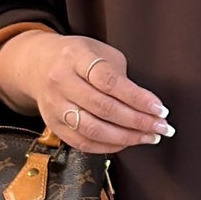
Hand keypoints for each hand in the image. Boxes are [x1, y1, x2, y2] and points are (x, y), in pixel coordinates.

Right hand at [0, 30, 172, 154]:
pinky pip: (83, 143)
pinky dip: (109, 146)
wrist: (39, 64)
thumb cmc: (78, 58)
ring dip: (127, 137)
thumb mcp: (101, 53)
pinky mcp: (54, 125)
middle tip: (161, 126)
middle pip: (103, 108)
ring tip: (149, 137)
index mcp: (76, 57)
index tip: (159, 108)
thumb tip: (147, 107)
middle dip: (138, 121)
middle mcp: (61, 81)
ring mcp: (55, 105)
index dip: (137, 98)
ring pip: (93, 129)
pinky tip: (127, 142)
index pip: (109, 81)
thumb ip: (120, 76)